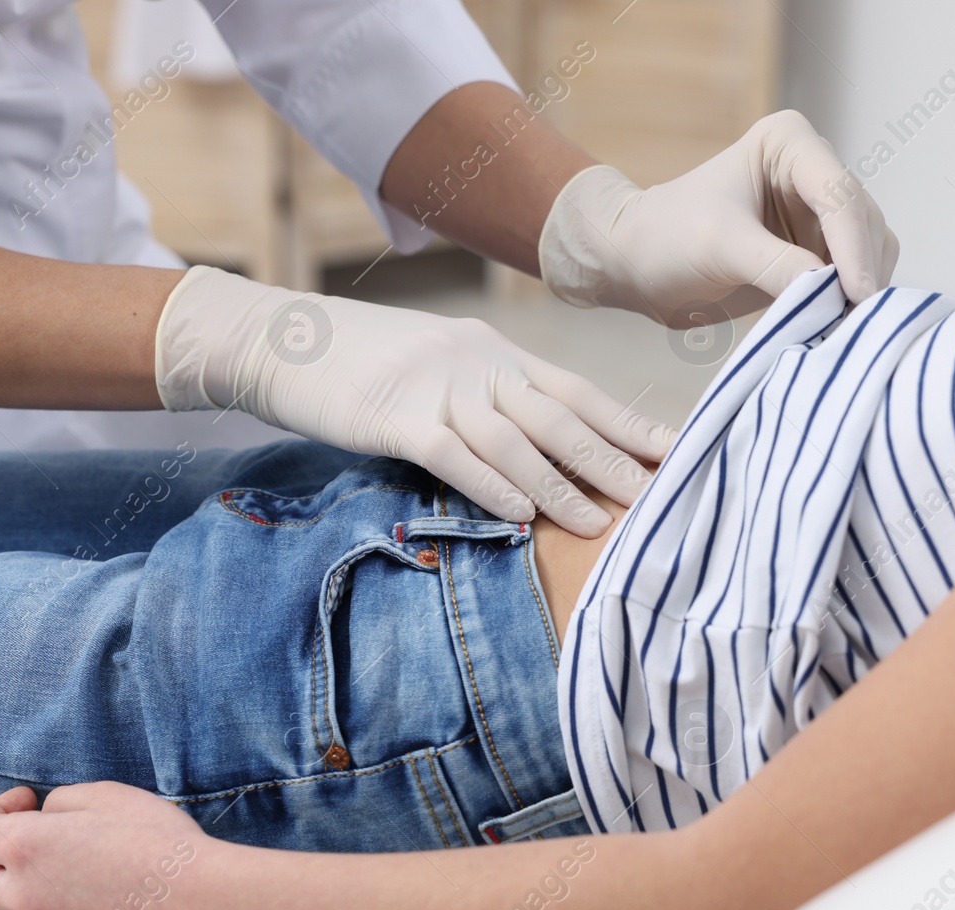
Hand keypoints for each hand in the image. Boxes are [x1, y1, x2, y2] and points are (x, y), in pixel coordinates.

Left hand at [0, 783, 211, 909]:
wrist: (195, 902)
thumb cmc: (156, 843)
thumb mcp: (107, 795)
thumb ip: (62, 801)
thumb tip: (46, 816)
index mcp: (25, 848)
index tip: (27, 801)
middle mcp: (26, 892)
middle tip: (31, 831)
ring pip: (8, 903)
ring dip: (20, 878)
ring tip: (66, 856)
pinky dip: (55, 898)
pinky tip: (97, 880)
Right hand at [155, 269, 676, 536]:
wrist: (279, 340)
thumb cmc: (360, 362)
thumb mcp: (435, 364)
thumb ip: (485, 395)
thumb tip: (536, 444)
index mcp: (491, 350)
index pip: (575, 389)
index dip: (627, 422)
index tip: (675, 450)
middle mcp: (474, 362)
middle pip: (559, 414)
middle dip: (613, 457)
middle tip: (661, 495)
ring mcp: (434, 386)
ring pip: (514, 438)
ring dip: (559, 485)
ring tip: (598, 524)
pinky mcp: (393, 415)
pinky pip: (453, 454)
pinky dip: (489, 486)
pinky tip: (517, 517)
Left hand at [537, 110, 900, 325]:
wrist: (638, 263)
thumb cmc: (666, 237)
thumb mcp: (721, 247)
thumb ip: (779, 266)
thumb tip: (837, 295)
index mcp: (790, 143)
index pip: (839, 194)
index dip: (854, 247)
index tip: (859, 294)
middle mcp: (813, 169)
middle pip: (864, 221)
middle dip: (863, 270)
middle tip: (858, 322)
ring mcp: (818, 211)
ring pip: (869, 249)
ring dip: (861, 288)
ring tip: (847, 329)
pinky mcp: (817, 249)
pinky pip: (852, 274)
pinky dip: (849, 300)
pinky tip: (837, 325)